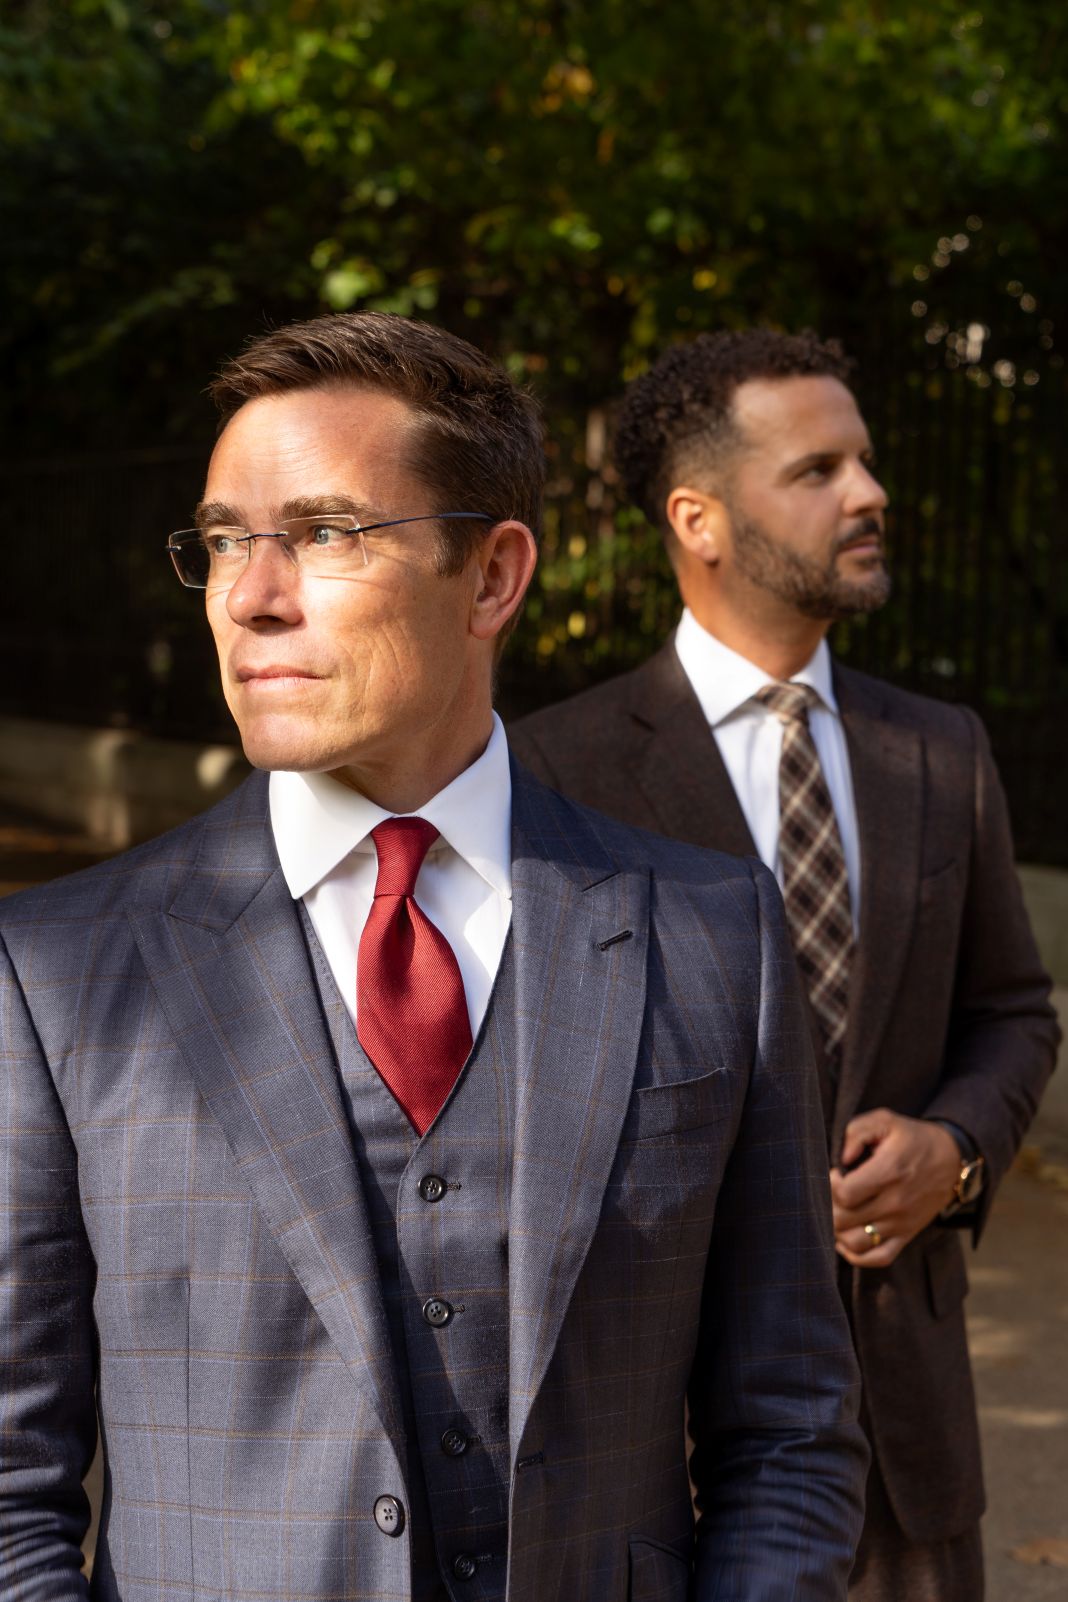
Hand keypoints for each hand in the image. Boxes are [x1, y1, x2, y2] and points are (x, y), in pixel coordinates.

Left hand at [829, 1108, 960, 1267]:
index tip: (836, 1173)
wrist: (952, 1159)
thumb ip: (856, 1131)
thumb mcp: (885, 1120)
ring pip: (856, 1243)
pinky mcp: (907, 1235)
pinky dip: (857, 1255)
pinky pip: (879, 1258)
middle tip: (833, 1193)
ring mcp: (901, 1223)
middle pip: (843, 1220)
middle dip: (829, 1206)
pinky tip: (846, 1239)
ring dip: (837, 1231)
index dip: (830, 1184)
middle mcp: (895, 1202)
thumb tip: (840, 1158)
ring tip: (838, 1212)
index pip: (844, 1194)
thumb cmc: (912, 1138)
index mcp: (889, 1172)